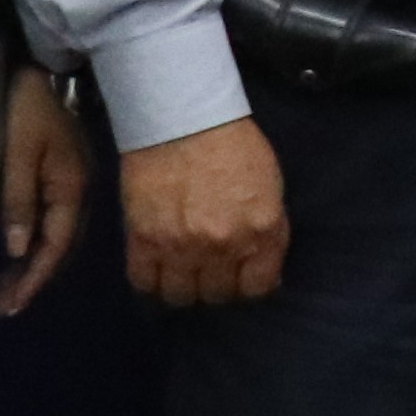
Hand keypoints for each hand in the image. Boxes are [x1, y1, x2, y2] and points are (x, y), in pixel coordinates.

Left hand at [0, 65, 89, 313]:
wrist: (40, 70)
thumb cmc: (24, 109)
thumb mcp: (16, 154)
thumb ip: (18, 202)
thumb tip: (17, 251)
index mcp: (70, 190)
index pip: (54, 248)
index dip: (33, 279)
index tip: (11, 306)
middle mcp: (78, 193)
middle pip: (60, 248)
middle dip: (34, 280)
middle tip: (5, 307)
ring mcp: (73, 184)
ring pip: (58, 237)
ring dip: (35, 265)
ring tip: (8, 289)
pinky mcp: (63, 176)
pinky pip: (54, 222)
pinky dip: (37, 244)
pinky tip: (21, 252)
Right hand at [118, 118, 289, 306]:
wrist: (183, 119)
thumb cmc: (234, 146)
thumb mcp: (271, 187)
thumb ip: (269, 231)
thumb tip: (265, 266)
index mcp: (261, 231)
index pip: (257, 288)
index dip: (249, 286)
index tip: (241, 278)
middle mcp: (223, 246)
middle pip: (217, 295)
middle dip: (216, 286)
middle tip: (211, 270)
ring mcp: (181, 247)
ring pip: (181, 296)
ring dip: (184, 288)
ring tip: (184, 273)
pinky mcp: (143, 240)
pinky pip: (144, 282)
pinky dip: (150, 283)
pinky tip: (157, 271)